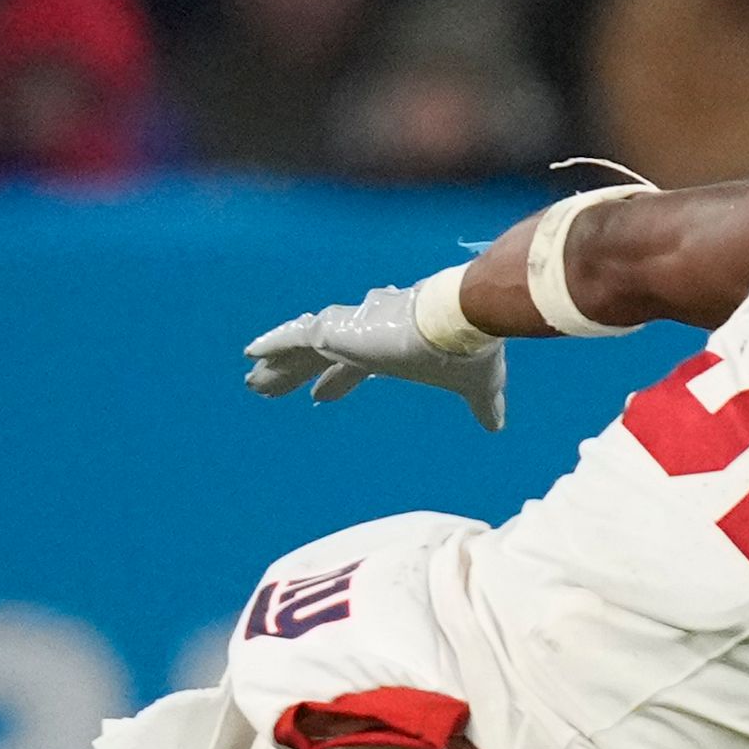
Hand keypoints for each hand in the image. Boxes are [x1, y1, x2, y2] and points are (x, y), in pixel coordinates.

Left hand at [243, 282, 504, 432]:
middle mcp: (365, 335)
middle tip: (271, 388)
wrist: (463, 323)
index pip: (356, 365)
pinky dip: (272, 345)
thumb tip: (498, 425)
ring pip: (301, 348)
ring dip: (277, 366)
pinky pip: (294, 337)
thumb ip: (483, 405)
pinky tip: (250, 355)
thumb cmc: (470, 351)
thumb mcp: (477, 386)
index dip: (337, 381)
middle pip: (320, 357)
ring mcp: (349, 332)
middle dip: (296, 374)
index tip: (318, 396)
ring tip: (252, 381)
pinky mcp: (337, 332)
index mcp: (391, 348)